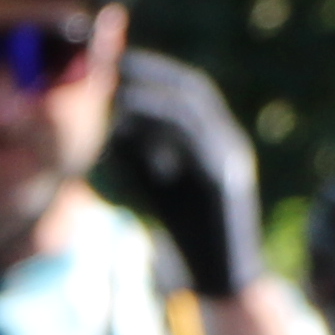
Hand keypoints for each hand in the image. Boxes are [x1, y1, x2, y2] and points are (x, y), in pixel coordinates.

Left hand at [99, 48, 267, 299]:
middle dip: (154, 71)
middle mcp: (227, 140)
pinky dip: (160, 124)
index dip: (153, 70)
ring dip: (154, 92)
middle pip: (193, 90)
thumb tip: (103, 116)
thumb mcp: (151, 180)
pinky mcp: (226, 178)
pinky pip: (194, 140)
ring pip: (195, 110)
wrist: (218, 275)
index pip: (185, 90)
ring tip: (117, 85)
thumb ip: (133, 149)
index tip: (114, 59)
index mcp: (213, 138)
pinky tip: (129, 119)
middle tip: (114, 61)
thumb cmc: (182, 228)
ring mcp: (231, 157)